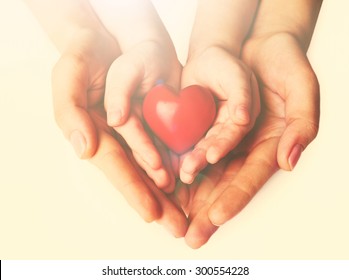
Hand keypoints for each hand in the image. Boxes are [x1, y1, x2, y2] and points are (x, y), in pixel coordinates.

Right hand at [52, 28, 187, 236]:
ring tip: (187, 213)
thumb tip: (83, 149)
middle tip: (177, 227)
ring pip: (155, 165)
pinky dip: (178, 163)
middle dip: (156, 202)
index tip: (151, 213)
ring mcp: (136, 132)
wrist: (109, 39)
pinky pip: (166, 144)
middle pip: (138, 174)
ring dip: (171, 191)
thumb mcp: (68, 74)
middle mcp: (116, 139)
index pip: (116, 166)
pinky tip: (191, 180)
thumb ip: (70, 112)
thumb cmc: (83, 56)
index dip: (133, 189)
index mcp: (93, 134)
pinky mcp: (153, 120)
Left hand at [178, 32, 319, 248]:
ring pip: (205, 172)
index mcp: (270, 145)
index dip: (234, 198)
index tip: (215, 216)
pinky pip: (191, 148)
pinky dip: (179, 165)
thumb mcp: (302, 88)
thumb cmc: (284, 63)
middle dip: (207, 211)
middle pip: (225, 184)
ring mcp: (225, 139)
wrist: (257, 44)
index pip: (250, 178)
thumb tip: (288, 161)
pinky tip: (165, 183)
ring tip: (171, 215)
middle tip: (190, 236)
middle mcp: (245, 148)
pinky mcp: (206, 126)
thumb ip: (302, 125)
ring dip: (189, 195)